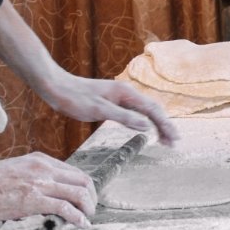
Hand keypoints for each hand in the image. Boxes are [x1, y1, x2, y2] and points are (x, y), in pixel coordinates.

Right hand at [0, 153, 95, 226]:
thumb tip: (48, 196)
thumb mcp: (17, 171)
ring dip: (88, 208)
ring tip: (87, 217)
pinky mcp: (34, 199)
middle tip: (90, 209)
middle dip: (91, 197)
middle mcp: (44, 168)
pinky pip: (66, 208)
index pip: (75, 172)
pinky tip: (80, 223)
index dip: (85, 187)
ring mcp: (40, 183)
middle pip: (83, 181)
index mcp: (40, 160)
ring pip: (79, 193)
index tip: (86, 198)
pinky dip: (78, 217)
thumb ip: (35, 178)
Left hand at [39, 73, 178, 145]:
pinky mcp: (114, 102)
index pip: (153, 110)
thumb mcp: (98, 110)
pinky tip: (147, 130)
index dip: (165, 125)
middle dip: (165, 126)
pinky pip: (136, 112)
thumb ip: (123, 117)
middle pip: (154, 110)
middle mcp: (127, 93)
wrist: (55, 86)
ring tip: (165, 140)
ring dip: (157, 125)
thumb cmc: (74, 98)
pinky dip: (145, 122)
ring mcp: (121, 97)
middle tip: (173, 143)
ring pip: (146, 111)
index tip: (174, 139)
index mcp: (127, 93)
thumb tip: (146, 126)